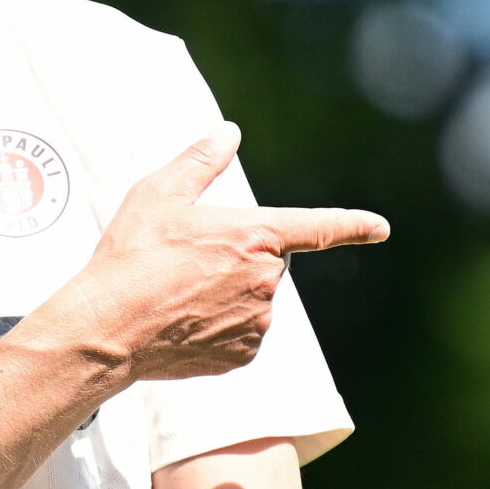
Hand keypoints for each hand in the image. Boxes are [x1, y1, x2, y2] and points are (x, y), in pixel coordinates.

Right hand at [66, 124, 388, 380]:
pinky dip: (219, 327)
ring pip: (254, 299)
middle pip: (267, 262)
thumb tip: (228, 132)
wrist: (108, 328)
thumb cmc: (132, 257)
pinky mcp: (243, 355)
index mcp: (255, 236)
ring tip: (178, 293)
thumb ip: (200, 161)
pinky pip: (242, 334)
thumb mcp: (159, 194)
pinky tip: (184, 321)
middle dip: (238, 258)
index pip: (318, 227)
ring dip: (227, 294)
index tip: (381, 227)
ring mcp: (257, 321)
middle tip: (188, 261)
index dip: (353, 225)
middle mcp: (266, 281)